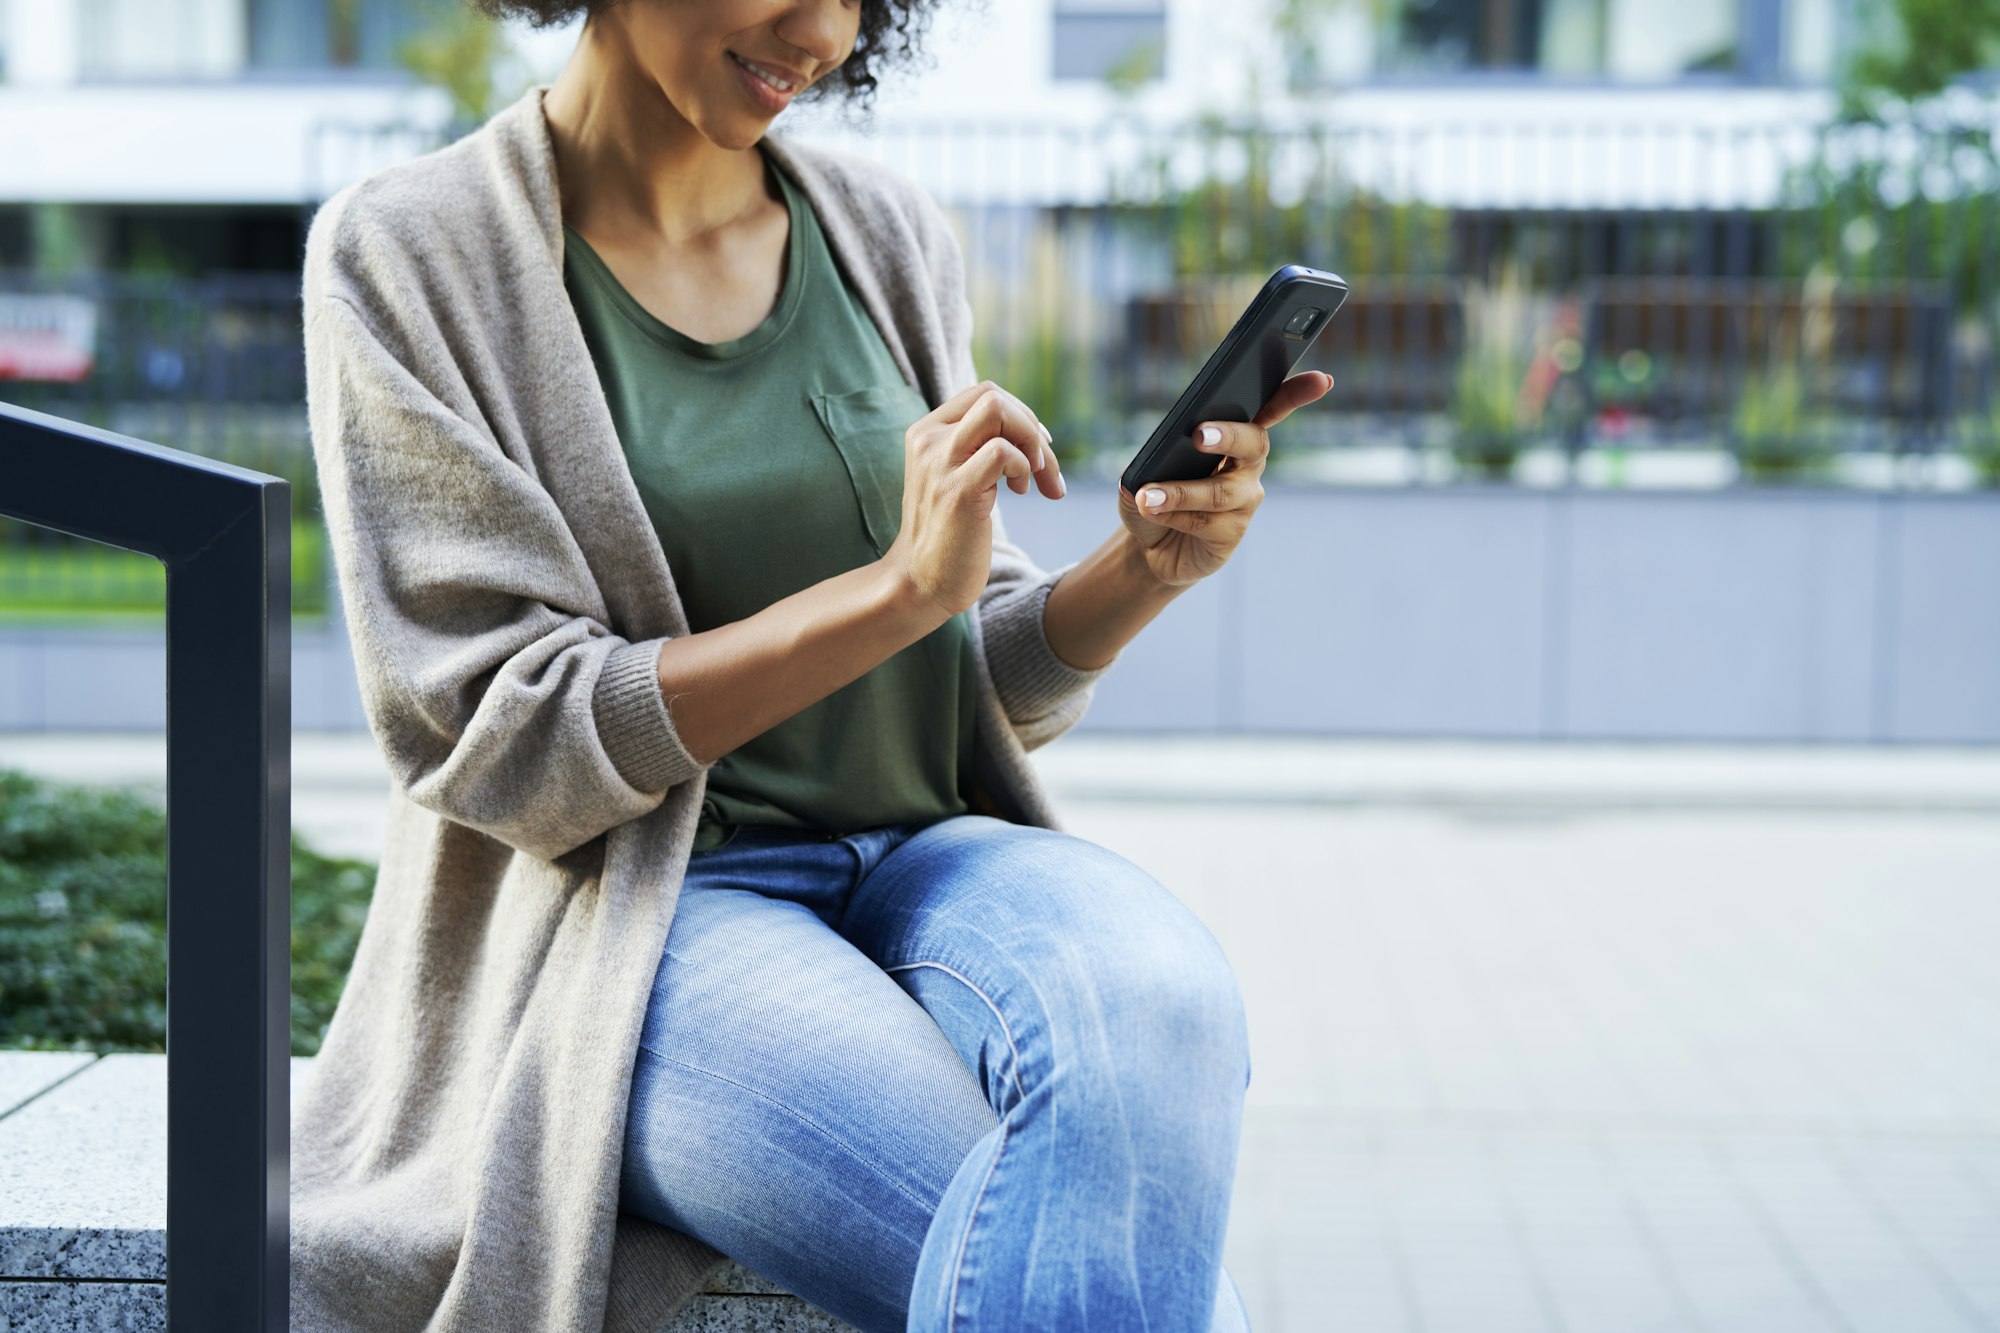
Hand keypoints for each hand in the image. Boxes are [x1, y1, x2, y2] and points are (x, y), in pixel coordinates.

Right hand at [881, 379, 1065, 617]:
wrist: (919, 583)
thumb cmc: (948, 535)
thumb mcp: (957, 478)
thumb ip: (978, 449)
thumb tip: (1031, 429)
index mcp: (926, 433)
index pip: (984, 393)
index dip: (1021, 416)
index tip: (1037, 453)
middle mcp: (927, 440)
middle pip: (993, 395)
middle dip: (1032, 428)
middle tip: (1044, 470)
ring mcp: (940, 463)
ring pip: (998, 411)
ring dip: (1032, 443)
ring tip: (1033, 481)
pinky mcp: (957, 491)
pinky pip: (1003, 452)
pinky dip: (1025, 467)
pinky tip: (1022, 492)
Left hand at [1117, 371, 1332, 586]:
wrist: (1150, 547)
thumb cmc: (1152, 496)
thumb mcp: (1141, 473)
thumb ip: (1145, 467)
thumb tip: (1146, 477)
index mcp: (1233, 437)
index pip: (1269, 408)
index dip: (1295, 394)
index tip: (1322, 380)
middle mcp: (1247, 466)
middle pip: (1253, 443)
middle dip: (1229, 435)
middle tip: (1199, 435)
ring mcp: (1244, 501)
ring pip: (1221, 491)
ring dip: (1181, 492)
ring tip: (1148, 496)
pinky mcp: (1231, 533)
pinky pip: (1206, 522)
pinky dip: (1173, 515)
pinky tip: (1151, 512)